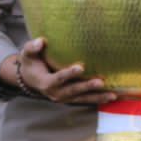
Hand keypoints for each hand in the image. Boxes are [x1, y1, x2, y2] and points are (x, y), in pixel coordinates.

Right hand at [0, 37, 116, 105]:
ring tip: (113, 95)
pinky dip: (99, 99)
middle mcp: (56, 93)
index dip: (69, 74)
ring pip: (83, 98)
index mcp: (46, 82)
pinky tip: (113, 97)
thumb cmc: (31, 63)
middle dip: (87, 87)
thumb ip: (32, 47)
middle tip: (101, 82)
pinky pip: (87, 100)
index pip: (58, 78)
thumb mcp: (27, 54)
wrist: (30, 79)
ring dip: (98, 97)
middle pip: (73, 90)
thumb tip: (41, 41)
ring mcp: (65, 98)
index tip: (81, 67)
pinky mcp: (72, 98)